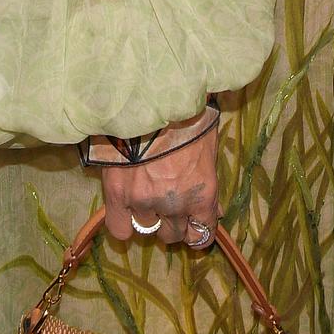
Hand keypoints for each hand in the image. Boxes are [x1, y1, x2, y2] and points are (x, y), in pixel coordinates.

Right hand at [100, 121, 218, 247]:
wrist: (153, 97)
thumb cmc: (188, 116)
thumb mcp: (209, 148)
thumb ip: (209, 183)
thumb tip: (215, 210)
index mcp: (202, 193)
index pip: (203, 234)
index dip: (199, 233)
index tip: (194, 227)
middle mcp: (175, 204)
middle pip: (174, 236)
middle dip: (175, 224)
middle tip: (170, 206)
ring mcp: (145, 201)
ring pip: (149, 231)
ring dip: (150, 219)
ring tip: (148, 198)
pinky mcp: (118, 195)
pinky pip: (120, 230)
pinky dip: (125, 224)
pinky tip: (127, 210)